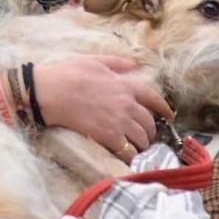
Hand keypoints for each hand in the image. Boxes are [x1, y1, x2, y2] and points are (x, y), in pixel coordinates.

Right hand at [32, 55, 172, 159]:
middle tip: (146, 135)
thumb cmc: (68, 73)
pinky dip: (131, 156)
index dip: (164, 109)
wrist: (49, 92)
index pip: (153, 98)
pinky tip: (130, 158)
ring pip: (143, 138)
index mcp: (125, 86)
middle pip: (149, 122)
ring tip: (139, 147)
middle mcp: (127, 104)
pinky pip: (129, 151)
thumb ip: (116, 63)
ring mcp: (120, 121)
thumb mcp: (94, 61)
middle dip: (150, 130)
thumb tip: (135, 63)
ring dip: (143, 144)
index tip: (169, 115)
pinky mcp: (110, 136)